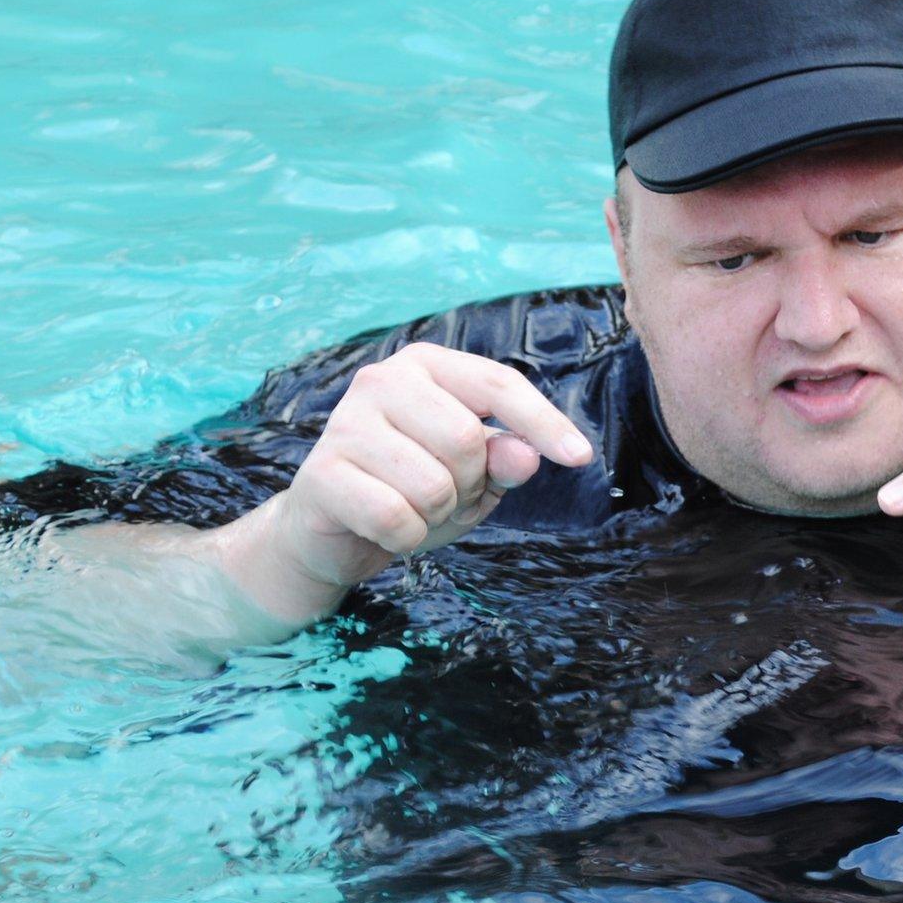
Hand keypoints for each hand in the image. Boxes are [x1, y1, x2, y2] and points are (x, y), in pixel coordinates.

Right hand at [221, 343, 594, 622]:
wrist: (331, 530)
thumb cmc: (410, 488)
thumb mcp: (473, 474)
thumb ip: (504, 458)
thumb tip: (527, 456)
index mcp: (426, 365)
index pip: (498, 384)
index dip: (543, 423)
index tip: (581, 458)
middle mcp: (381, 380)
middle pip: (467, 440)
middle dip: (469, 484)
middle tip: (446, 494)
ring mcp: (345, 424)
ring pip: (433, 484)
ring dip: (436, 514)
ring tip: (413, 506)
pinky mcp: (321, 473)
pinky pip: (396, 518)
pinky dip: (405, 537)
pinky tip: (384, 527)